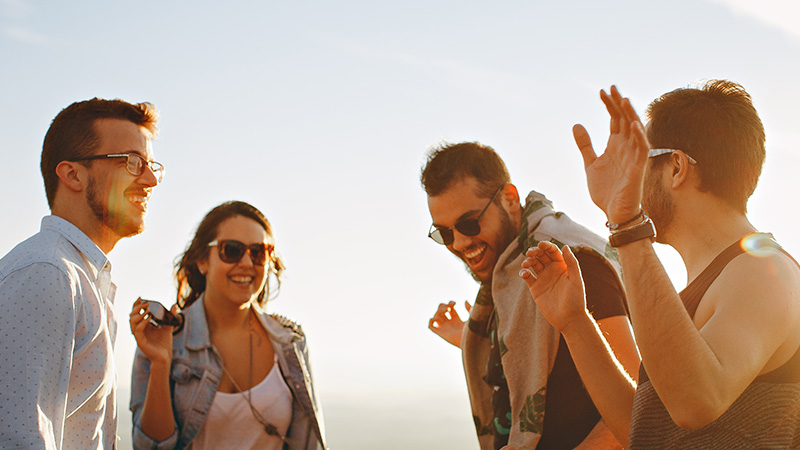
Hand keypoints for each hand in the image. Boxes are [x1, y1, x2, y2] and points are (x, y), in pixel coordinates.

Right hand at [130, 297, 174, 365]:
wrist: (165, 356)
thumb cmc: (164, 343)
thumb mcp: (168, 326)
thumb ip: (170, 316)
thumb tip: (175, 305)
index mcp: (143, 326)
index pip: (136, 313)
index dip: (136, 305)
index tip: (141, 297)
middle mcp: (139, 330)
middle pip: (132, 316)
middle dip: (137, 308)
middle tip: (146, 303)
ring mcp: (139, 336)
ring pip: (132, 323)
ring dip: (139, 314)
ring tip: (148, 309)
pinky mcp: (140, 342)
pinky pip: (137, 331)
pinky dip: (141, 323)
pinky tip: (148, 318)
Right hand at [428, 300, 470, 347]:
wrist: (471, 340)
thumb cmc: (474, 330)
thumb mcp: (472, 316)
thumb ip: (469, 308)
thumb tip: (464, 301)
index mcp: (457, 320)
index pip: (450, 309)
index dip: (450, 304)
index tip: (454, 303)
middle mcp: (450, 324)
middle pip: (441, 311)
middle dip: (443, 306)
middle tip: (449, 308)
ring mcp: (445, 328)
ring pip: (435, 317)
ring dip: (438, 311)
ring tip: (446, 311)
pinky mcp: (441, 333)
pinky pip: (431, 326)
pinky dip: (432, 320)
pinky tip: (439, 317)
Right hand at [519, 242, 587, 332]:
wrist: (569, 319)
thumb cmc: (576, 300)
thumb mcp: (576, 280)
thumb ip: (572, 263)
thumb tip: (565, 246)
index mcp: (562, 266)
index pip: (553, 252)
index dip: (546, 246)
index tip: (540, 244)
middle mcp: (552, 271)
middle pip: (541, 255)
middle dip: (535, 251)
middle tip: (530, 252)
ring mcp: (543, 279)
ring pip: (533, 264)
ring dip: (528, 261)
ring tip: (526, 264)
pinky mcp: (535, 288)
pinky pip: (527, 277)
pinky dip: (523, 273)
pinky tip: (524, 274)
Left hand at [573, 85, 649, 223]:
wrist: (615, 213)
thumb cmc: (606, 190)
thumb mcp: (591, 164)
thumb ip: (585, 145)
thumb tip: (577, 124)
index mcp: (616, 145)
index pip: (615, 119)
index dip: (609, 105)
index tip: (601, 91)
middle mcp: (626, 147)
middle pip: (625, 120)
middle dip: (618, 104)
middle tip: (611, 87)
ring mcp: (634, 157)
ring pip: (635, 131)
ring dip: (630, 115)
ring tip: (622, 100)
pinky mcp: (638, 169)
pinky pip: (642, 150)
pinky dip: (639, 137)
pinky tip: (634, 125)